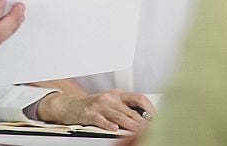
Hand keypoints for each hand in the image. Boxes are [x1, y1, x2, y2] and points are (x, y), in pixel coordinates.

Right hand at [36, 89, 155, 132]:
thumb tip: (146, 119)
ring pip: (118, 115)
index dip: (150, 109)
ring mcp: (99, 105)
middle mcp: (110, 98)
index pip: (139, 99)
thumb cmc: (92, 106)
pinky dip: (107, 124)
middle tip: (153, 129)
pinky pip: (100, 119)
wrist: (68, 104)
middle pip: (130, 110)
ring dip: (130, 124)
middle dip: (143, 121)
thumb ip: (125, 109)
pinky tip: (114, 129)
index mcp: (118, 95)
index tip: (158, 119)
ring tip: (140, 131)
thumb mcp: (110, 103)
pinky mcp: (89, 113)